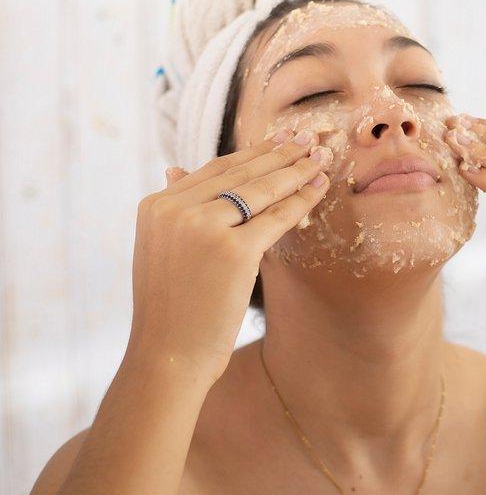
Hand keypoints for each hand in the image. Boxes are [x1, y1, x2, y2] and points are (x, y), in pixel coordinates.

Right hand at [128, 127, 332, 383]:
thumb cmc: (170, 309)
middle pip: (239, 173)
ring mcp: (203, 228)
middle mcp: (175, 209)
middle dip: (278, 154)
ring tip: (320, 158)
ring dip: (295, 170)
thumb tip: (174, 167)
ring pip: (261, 190)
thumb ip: (175, 210)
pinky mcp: (233, 251)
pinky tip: (319, 188)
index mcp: (155, 205)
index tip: (277, 141)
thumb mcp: (161, 248)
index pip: (214, 170)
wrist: (167, 354)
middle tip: (307, 139)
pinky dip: (301, 201)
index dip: (251, 154)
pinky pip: (276, 218)